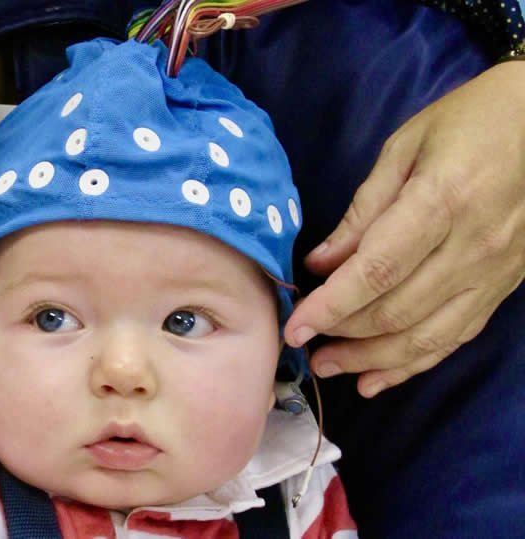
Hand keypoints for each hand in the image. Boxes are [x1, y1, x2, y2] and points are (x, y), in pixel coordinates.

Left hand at [285, 61, 524, 396]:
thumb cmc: (471, 121)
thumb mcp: (405, 149)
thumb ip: (363, 212)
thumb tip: (322, 263)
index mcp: (442, 203)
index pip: (376, 272)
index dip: (331, 306)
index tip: (294, 328)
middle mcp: (472, 248)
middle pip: (397, 310)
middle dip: (343, 336)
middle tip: (303, 346)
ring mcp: (493, 273)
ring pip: (427, 336)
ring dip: (372, 360)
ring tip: (329, 368)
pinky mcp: (503, 287)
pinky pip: (455, 337)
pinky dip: (414, 363)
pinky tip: (378, 378)